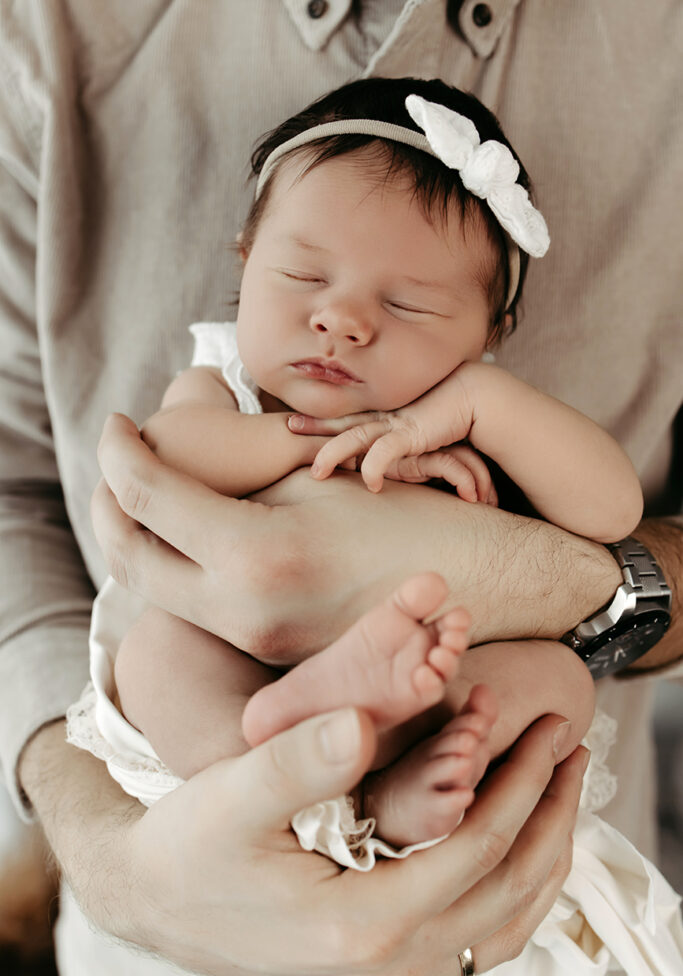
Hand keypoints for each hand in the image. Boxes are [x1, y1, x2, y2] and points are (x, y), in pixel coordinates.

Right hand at [22, 712, 586, 974]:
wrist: (153, 899)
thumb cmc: (189, 845)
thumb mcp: (230, 796)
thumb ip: (297, 760)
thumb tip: (361, 722)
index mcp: (359, 924)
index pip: (477, 853)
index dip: (522, 787)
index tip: (548, 732)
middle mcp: (385, 964)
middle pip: (506, 893)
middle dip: (550, 815)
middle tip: (570, 751)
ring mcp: (387, 972)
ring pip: (501, 926)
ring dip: (541, 854)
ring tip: (558, 790)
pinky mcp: (380, 962)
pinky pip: (475, 937)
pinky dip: (511, 888)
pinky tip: (513, 846)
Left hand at [91, 413, 623, 651]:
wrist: (484, 588)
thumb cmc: (411, 513)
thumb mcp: (319, 475)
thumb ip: (233, 468)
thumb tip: (168, 444)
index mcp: (256, 553)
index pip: (146, 496)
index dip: (117, 449)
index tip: (114, 422)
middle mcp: (244, 610)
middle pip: (129, 557)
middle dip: (106, 502)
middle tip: (113, 460)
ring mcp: (256, 641)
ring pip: (156, 588)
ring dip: (135, 536)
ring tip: (140, 491)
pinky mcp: (271, 653)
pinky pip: (197, 606)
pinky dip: (175, 566)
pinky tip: (189, 534)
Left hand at [289, 394, 474, 495]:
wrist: (476, 397)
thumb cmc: (450, 416)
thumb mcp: (419, 431)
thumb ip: (402, 444)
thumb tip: (386, 460)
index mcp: (384, 416)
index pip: (346, 418)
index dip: (320, 420)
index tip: (292, 421)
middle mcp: (385, 417)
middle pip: (343, 423)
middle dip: (314, 427)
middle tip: (287, 427)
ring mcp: (397, 423)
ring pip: (356, 437)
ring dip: (334, 452)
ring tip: (316, 472)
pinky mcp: (412, 433)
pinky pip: (387, 451)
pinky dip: (375, 465)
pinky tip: (369, 482)